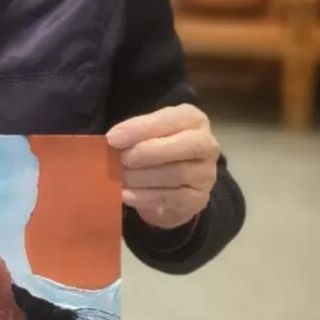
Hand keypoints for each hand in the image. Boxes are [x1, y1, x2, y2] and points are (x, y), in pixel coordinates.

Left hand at [106, 104, 218, 230]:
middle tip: (121, 160)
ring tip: (120, 178)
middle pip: (183, 146)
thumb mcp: (147, 134)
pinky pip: (172, 198)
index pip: (169, 119)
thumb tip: (112, 141)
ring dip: (142, 177)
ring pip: (177, 174)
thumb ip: (135, 134)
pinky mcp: (199, 199)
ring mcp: (206, 174)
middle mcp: (207, 144)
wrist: (171, 187)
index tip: (113, 138)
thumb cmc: (155, 151)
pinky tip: (126, 195)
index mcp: (192, 119)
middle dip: (146, 152)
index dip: (140, 128)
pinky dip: (144, 197)